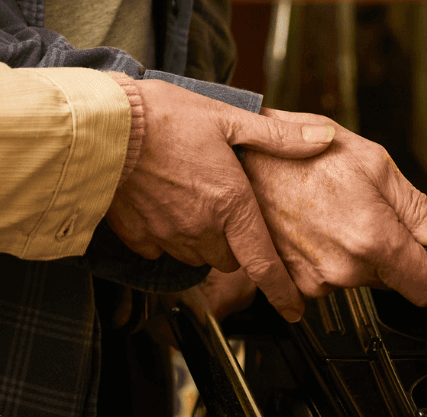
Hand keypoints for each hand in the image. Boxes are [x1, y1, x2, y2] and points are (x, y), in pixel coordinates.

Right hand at [107, 80, 335, 320]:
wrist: (104, 126)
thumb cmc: (163, 117)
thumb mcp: (227, 118)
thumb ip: (276, 136)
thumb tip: (322, 138)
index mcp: (230, 204)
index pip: (264, 263)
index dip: (283, 291)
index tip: (294, 309)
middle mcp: (201, 229)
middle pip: (228, 256)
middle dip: (231, 239)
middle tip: (222, 203)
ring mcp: (167, 236)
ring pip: (194, 253)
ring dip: (199, 235)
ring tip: (188, 194)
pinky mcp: (137, 235)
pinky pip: (159, 247)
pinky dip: (164, 232)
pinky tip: (158, 201)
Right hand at [240, 110, 426, 305]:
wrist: (243, 156)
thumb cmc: (300, 151)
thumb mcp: (372, 162)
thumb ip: (419, 208)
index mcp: (373, 238)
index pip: (426, 287)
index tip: (422, 253)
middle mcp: (344, 268)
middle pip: (387, 277)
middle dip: (381, 248)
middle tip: (356, 207)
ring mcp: (314, 280)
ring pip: (353, 276)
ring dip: (346, 250)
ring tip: (325, 210)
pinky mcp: (290, 282)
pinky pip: (322, 278)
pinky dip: (319, 256)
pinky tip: (307, 225)